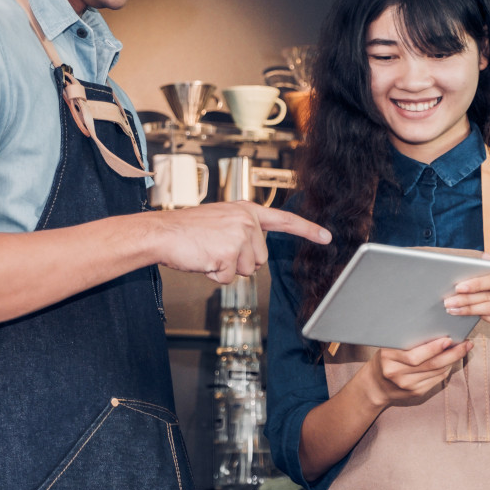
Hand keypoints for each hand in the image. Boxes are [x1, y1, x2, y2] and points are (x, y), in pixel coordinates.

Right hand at [152, 201, 330, 283]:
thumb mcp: (221, 220)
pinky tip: (202, 259)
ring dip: (226, 268)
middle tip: (215, 248)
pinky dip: (213, 276)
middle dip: (238, 261)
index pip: (283, 220)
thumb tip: (255, 256)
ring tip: (207, 252)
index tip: (327, 237)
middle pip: (260, 259)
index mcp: (247, 211)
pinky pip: (228, 279)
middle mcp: (247, 221)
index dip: (307, 230)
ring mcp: (239, 237)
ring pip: (246, 271)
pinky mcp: (228, 254)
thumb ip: (242, 231)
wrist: (162, 232)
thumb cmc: (187, 230)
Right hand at [362, 337, 472, 408]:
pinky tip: (451, 361)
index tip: (448, 339)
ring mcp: (407, 386)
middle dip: (451, 354)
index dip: (434, 348)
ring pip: (437, 372)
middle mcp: (397, 373)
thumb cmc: (385, 359)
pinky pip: (437, 380)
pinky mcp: (416, 393)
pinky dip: (446, 369)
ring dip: (452, 361)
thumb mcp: (389, 347)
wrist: (375, 386)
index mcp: (388, 357)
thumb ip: (407, 340)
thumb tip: (436, 330)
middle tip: (465, 344)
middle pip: (430, 364)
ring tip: (462, 349)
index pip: (415, 355)